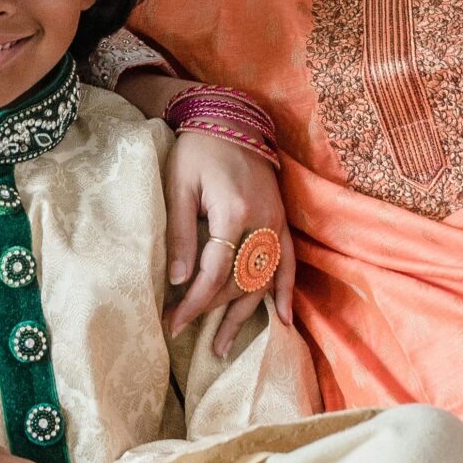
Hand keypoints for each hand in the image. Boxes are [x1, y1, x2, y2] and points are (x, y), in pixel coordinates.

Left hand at [161, 128, 294, 352]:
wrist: (229, 118)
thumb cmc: (197, 150)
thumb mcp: (179, 187)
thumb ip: (181, 234)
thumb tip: (179, 281)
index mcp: (233, 213)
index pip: (214, 272)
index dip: (194, 302)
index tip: (173, 322)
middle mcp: (262, 222)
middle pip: (240, 281)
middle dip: (213, 313)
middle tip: (188, 335)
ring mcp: (276, 222)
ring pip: (264, 279)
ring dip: (246, 314)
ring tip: (224, 344)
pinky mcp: (281, 219)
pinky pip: (289, 262)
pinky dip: (286, 291)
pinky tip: (282, 319)